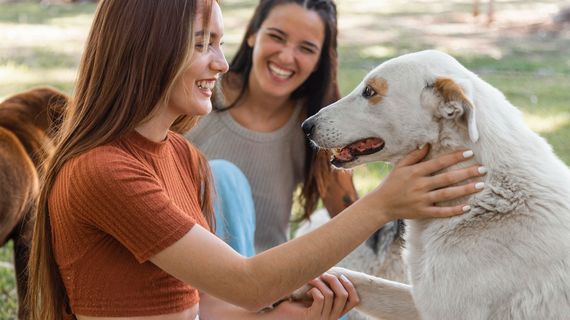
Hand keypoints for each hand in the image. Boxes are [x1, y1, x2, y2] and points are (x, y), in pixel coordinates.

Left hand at [278, 273, 358, 318]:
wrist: (279, 314)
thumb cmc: (297, 302)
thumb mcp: (317, 295)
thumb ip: (328, 289)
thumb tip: (336, 273)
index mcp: (336, 313)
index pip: (354, 301)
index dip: (350, 287)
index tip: (341, 276)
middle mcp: (332, 318)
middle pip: (344, 295)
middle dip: (335, 281)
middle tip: (323, 274)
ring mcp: (323, 319)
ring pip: (330, 294)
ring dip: (320, 282)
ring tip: (312, 279)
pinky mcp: (312, 317)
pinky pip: (320, 298)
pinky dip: (314, 289)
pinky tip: (307, 290)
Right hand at [366, 145, 485, 219]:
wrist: (381, 205)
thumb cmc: (391, 184)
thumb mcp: (400, 166)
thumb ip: (414, 156)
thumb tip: (427, 144)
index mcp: (415, 172)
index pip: (439, 163)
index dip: (454, 157)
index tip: (469, 153)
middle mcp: (420, 185)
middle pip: (447, 178)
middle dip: (466, 173)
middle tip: (483, 169)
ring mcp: (422, 200)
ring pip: (447, 194)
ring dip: (465, 190)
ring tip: (480, 185)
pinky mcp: (422, 212)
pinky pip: (441, 212)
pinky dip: (454, 211)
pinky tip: (467, 207)